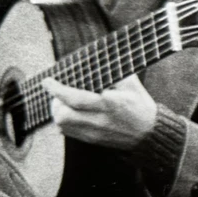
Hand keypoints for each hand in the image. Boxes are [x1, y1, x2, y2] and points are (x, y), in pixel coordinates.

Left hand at [41, 74, 157, 148]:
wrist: (150, 132)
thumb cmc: (141, 105)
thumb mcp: (131, 83)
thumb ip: (113, 71)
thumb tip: (95, 57)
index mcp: (110, 103)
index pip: (75, 98)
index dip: (57, 89)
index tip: (47, 81)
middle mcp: (100, 119)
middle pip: (64, 115)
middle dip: (55, 102)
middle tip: (58, 93)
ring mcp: (96, 132)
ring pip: (63, 125)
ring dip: (58, 112)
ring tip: (63, 103)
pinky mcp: (93, 140)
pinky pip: (68, 133)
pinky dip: (63, 123)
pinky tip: (70, 114)